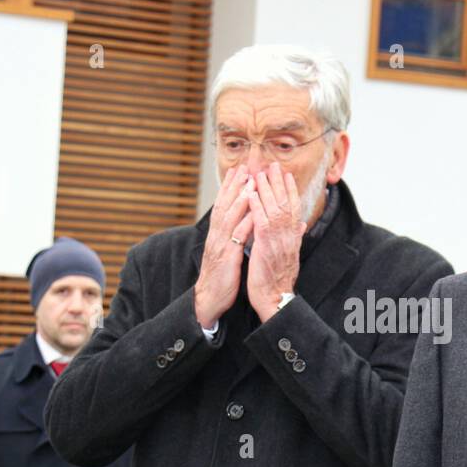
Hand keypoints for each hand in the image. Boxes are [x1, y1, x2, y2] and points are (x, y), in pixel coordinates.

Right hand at [194, 164, 255, 328]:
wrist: (210, 299)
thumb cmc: (221, 276)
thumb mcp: (227, 252)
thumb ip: (234, 237)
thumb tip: (242, 223)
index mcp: (218, 234)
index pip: (223, 205)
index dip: (230, 187)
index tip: (238, 171)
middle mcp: (217, 236)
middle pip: (224, 205)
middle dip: (234, 186)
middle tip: (243, 167)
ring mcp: (221, 245)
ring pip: (230, 218)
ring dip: (240, 199)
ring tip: (250, 182)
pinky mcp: (227, 258)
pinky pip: (238, 238)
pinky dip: (246, 224)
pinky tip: (255, 213)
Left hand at [247, 163, 305, 321]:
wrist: (275, 298)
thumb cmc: (279, 279)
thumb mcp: (290, 255)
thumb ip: (294, 237)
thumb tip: (302, 224)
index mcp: (294, 238)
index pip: (294, 208)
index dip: (290, 190)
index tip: (286, 175)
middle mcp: (289, 236)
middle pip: (285, 203)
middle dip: (279, 183)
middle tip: (273, 165)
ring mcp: (278, 241)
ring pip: (274, 209)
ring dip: (267, 189)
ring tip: (260, 172)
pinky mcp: (265, 247)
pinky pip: (261, 222)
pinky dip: (256, 206)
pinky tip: (251, 193)